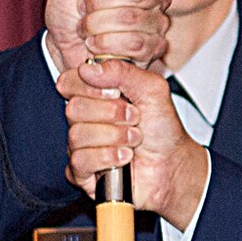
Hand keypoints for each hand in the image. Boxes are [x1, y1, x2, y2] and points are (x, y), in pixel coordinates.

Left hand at [44, 0, 169, 70]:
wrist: (63, 42)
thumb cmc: (70, 5)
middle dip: (98, 2)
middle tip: (83, 7)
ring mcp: (157, 22)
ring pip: (132, 19)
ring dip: (97, 24)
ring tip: (86, 27)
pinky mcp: (153, 48)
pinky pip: (135, 44)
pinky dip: (106, 44)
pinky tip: (94, 43)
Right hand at [60, 61, 209, 229]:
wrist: (173, 164)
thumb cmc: (162, 128)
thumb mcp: (152, 89)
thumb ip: (123, 71)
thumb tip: (88, 68)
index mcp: (94, 94)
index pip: (69, 82)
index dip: (90, 87)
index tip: (116, 94)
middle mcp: (84, 118)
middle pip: (73, 109)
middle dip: (111, 114)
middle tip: (133, 118)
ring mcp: (81, 145)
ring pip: (76, 135)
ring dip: (113, 137)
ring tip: (133, 139)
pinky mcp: (82, 171)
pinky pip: (79, 161)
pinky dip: (107, 157)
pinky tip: (123, 157)